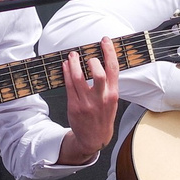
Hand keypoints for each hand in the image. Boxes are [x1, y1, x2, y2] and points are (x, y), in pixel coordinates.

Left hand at [57, 38, 119, 166]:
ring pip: (79, 78)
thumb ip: (108, 84)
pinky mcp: (74, 106)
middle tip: (87, 56)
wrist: (94, 138)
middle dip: (92, 61)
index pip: (114, 69)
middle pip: (99, 74)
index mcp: (113, 94)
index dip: (110, 52)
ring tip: (72, 56)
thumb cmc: (103, 117)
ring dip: (74, 64)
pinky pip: (69, 86)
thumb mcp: (112, 101)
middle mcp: (101, 98)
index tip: (105, 41)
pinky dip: (66, 73)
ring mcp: (87, 103)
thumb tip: (101, 61)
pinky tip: (65, 66)